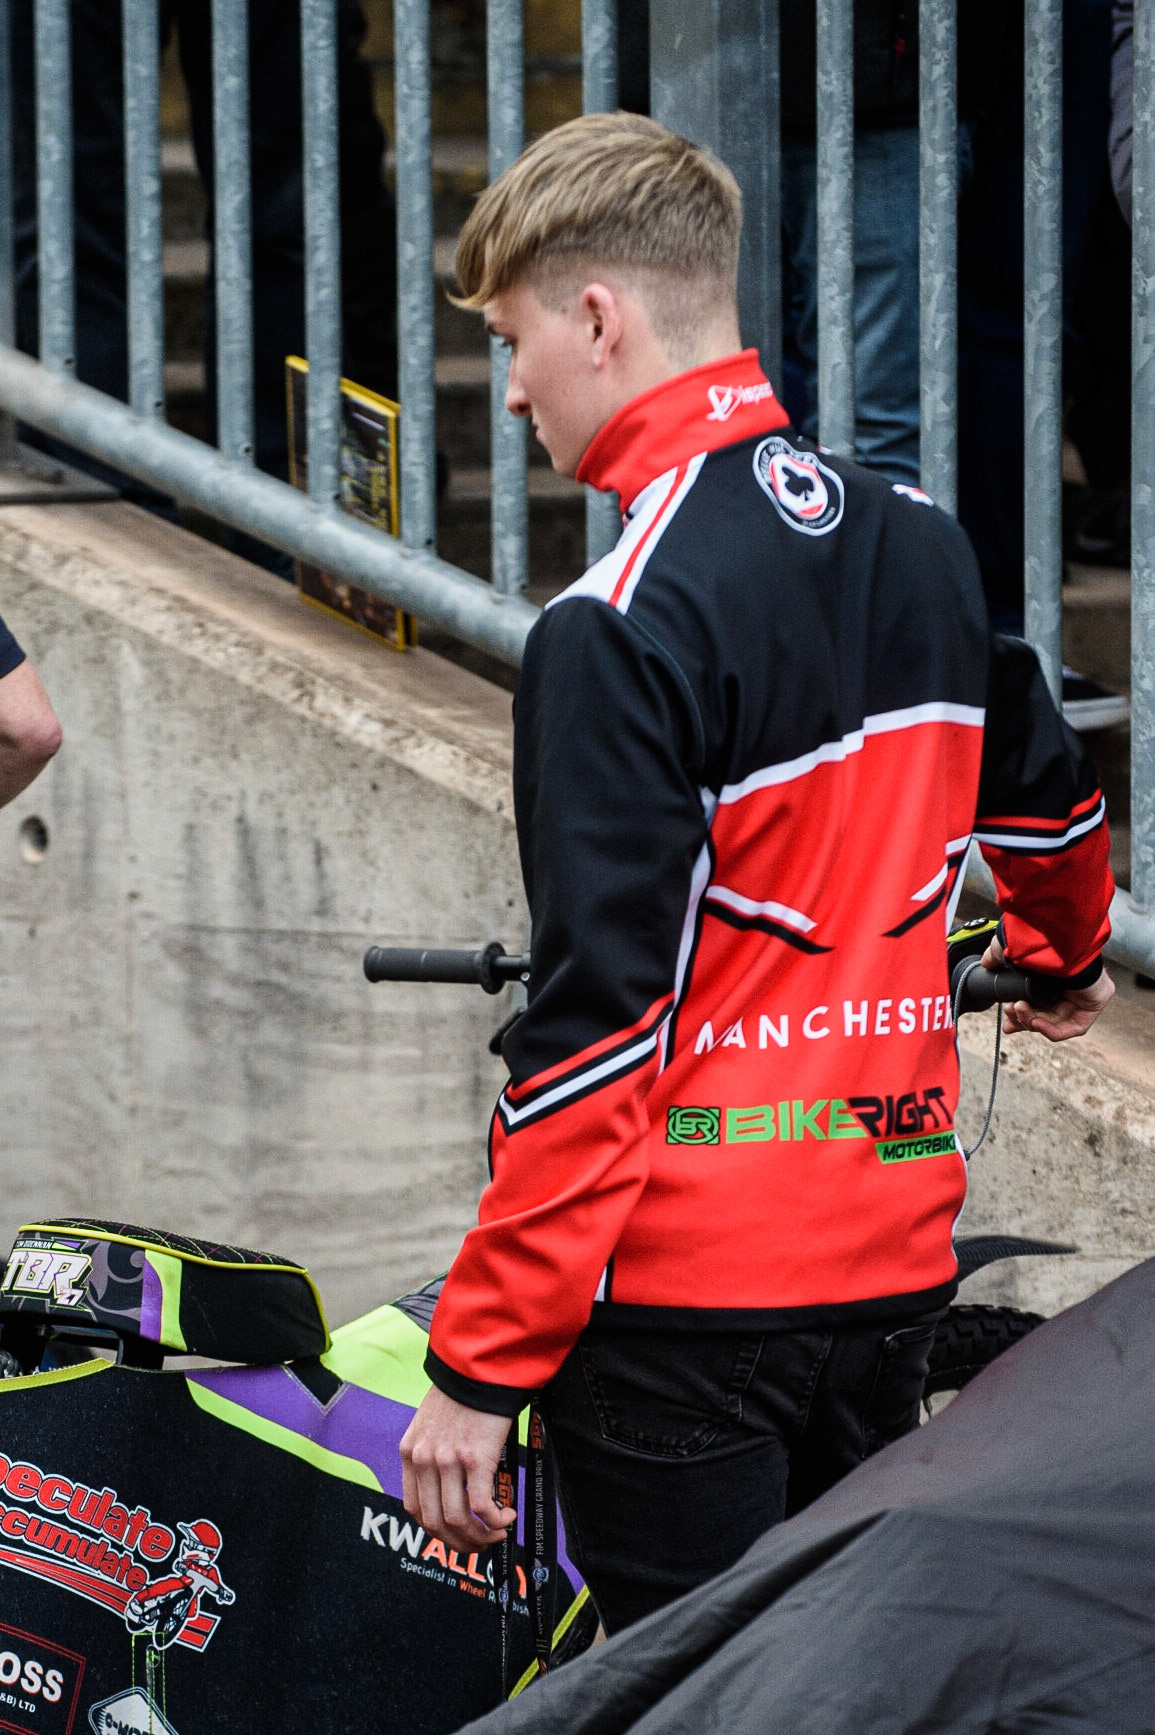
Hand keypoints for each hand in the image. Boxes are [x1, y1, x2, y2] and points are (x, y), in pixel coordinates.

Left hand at [400, 1386, 517, 1554]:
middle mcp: (423, 1459)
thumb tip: (450, 1486)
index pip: (414, 1508)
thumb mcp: (432, 1422)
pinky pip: (481, 1507)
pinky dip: (495, 1520)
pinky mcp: (475, 1458)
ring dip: (479, 1537)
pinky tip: (507, 1516)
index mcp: (409, 1451)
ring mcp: (448, 1460)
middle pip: (434, 1522)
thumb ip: (432, 1452)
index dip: (437, 1530)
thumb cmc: (462, 1391)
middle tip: (480, 1544)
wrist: (480, 1365)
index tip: (455, 1534)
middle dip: (459, 1543)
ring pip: (457, 1521)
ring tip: (497, 1533)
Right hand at [980, 934, 1114, 1041]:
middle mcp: (1068, 986)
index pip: (1038, 1004)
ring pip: (1055, 1022)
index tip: (1007, 1023)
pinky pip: (1074, 1027)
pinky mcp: (1093, 1004)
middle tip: (1009, 1019)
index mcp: (1052, 977)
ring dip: (1031, 1021)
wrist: (1059, 941)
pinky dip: (1052, 1030)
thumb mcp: (1009, 950)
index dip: (1021, 1017)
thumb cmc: (1037, 941)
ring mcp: (1082, 996)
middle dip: (1024, 1022)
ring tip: (1019, 1008)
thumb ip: (996, 957)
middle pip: (1045, 1016)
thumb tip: (986, 963)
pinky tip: (1036, 1022)